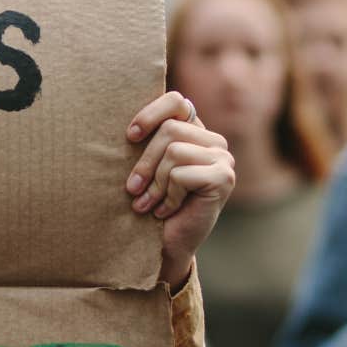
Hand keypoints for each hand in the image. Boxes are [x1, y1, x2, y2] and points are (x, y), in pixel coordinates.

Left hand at [126, 92, 234, 288]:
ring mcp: (222, 157)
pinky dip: (168, 196)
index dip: (150, 114)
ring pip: (174, 152)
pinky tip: (167, 210)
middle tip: (132, 189)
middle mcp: (213, 140)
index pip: (175, 101)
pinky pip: (182, 175)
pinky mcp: (224, 177)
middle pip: (169, 130)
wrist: (166, 244)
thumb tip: (121, 121)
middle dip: (145, 162)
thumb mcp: (144, 167)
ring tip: (148, 203)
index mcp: (194, 131)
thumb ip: (145, 140)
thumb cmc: (150, 203)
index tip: (129, 137)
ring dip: (155, 183)